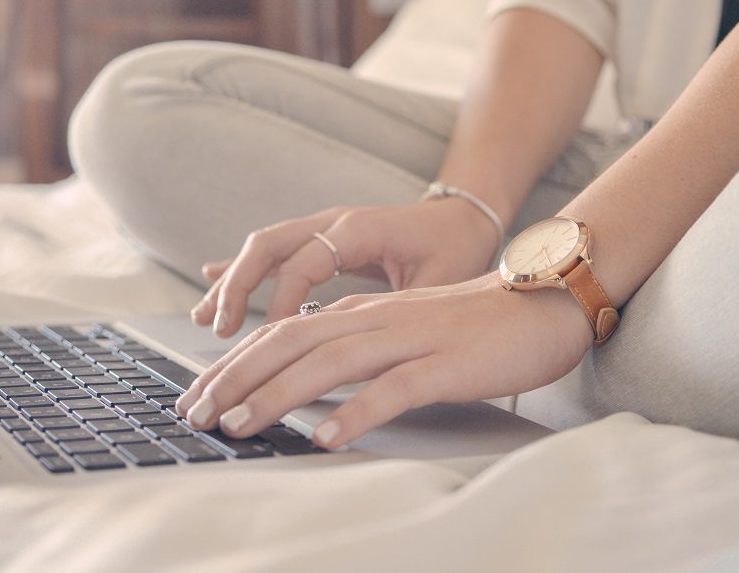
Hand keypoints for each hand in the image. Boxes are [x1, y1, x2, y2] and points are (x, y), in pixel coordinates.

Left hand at [177, 272, 593, 449]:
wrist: (543, 302)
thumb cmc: (473, 325)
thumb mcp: (402, 331)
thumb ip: (356, 348)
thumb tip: (305, 382)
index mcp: (361, 314)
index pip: (280, 334)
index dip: (232, 365)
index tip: (196, 396)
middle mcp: (375, 320)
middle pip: (289, 344)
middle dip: (234, 379)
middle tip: (195, 414)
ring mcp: (410, 339)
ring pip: (328, 363)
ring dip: (276, 395)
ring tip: (239, 425)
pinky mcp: (445, 364)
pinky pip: (393, 389)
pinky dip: (355, 413)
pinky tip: (326, 437)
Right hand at [191, 198, 502, 336]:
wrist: (465, 216)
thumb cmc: (457, 248)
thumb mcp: (439, 280)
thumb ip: (401, 306)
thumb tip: (366, 344)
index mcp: (361, 228)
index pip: (305, 263)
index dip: (283, 301)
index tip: (271, 340)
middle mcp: (334, 221)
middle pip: (268, 245)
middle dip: (237, 287)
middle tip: (218, 330)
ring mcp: (323, 227)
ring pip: (263, 248)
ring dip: (232, 282)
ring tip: (205, 320)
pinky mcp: (321, 239)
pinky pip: (273, 252)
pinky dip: (243, 270)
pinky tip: (212, 284)